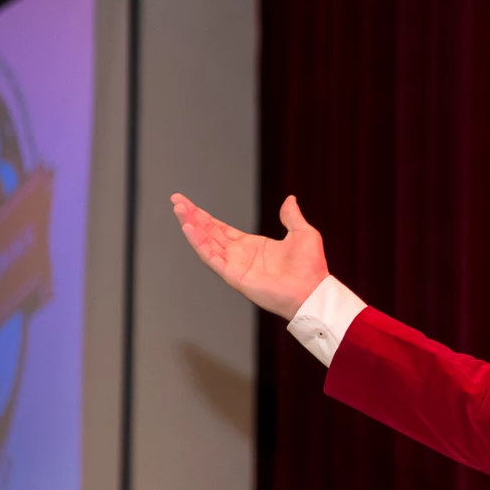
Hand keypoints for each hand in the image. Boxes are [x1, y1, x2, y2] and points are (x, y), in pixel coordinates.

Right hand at [170, 192, 329, 319]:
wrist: (312, 290)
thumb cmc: (310, 268)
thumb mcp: (302, 233)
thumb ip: (291, 216)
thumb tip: (290, 199)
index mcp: (252, 246)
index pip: (221, 228)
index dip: (205, 216)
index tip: (189, 204)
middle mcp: (239, 255)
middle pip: (208, 232)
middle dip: (192, 216)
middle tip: (176, 200)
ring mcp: (234, 265)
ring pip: (206, 242)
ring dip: (191, 226)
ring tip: (179, 210)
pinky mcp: (233, 275)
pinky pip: (211, 257)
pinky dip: (199, 243)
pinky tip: (189, 229)